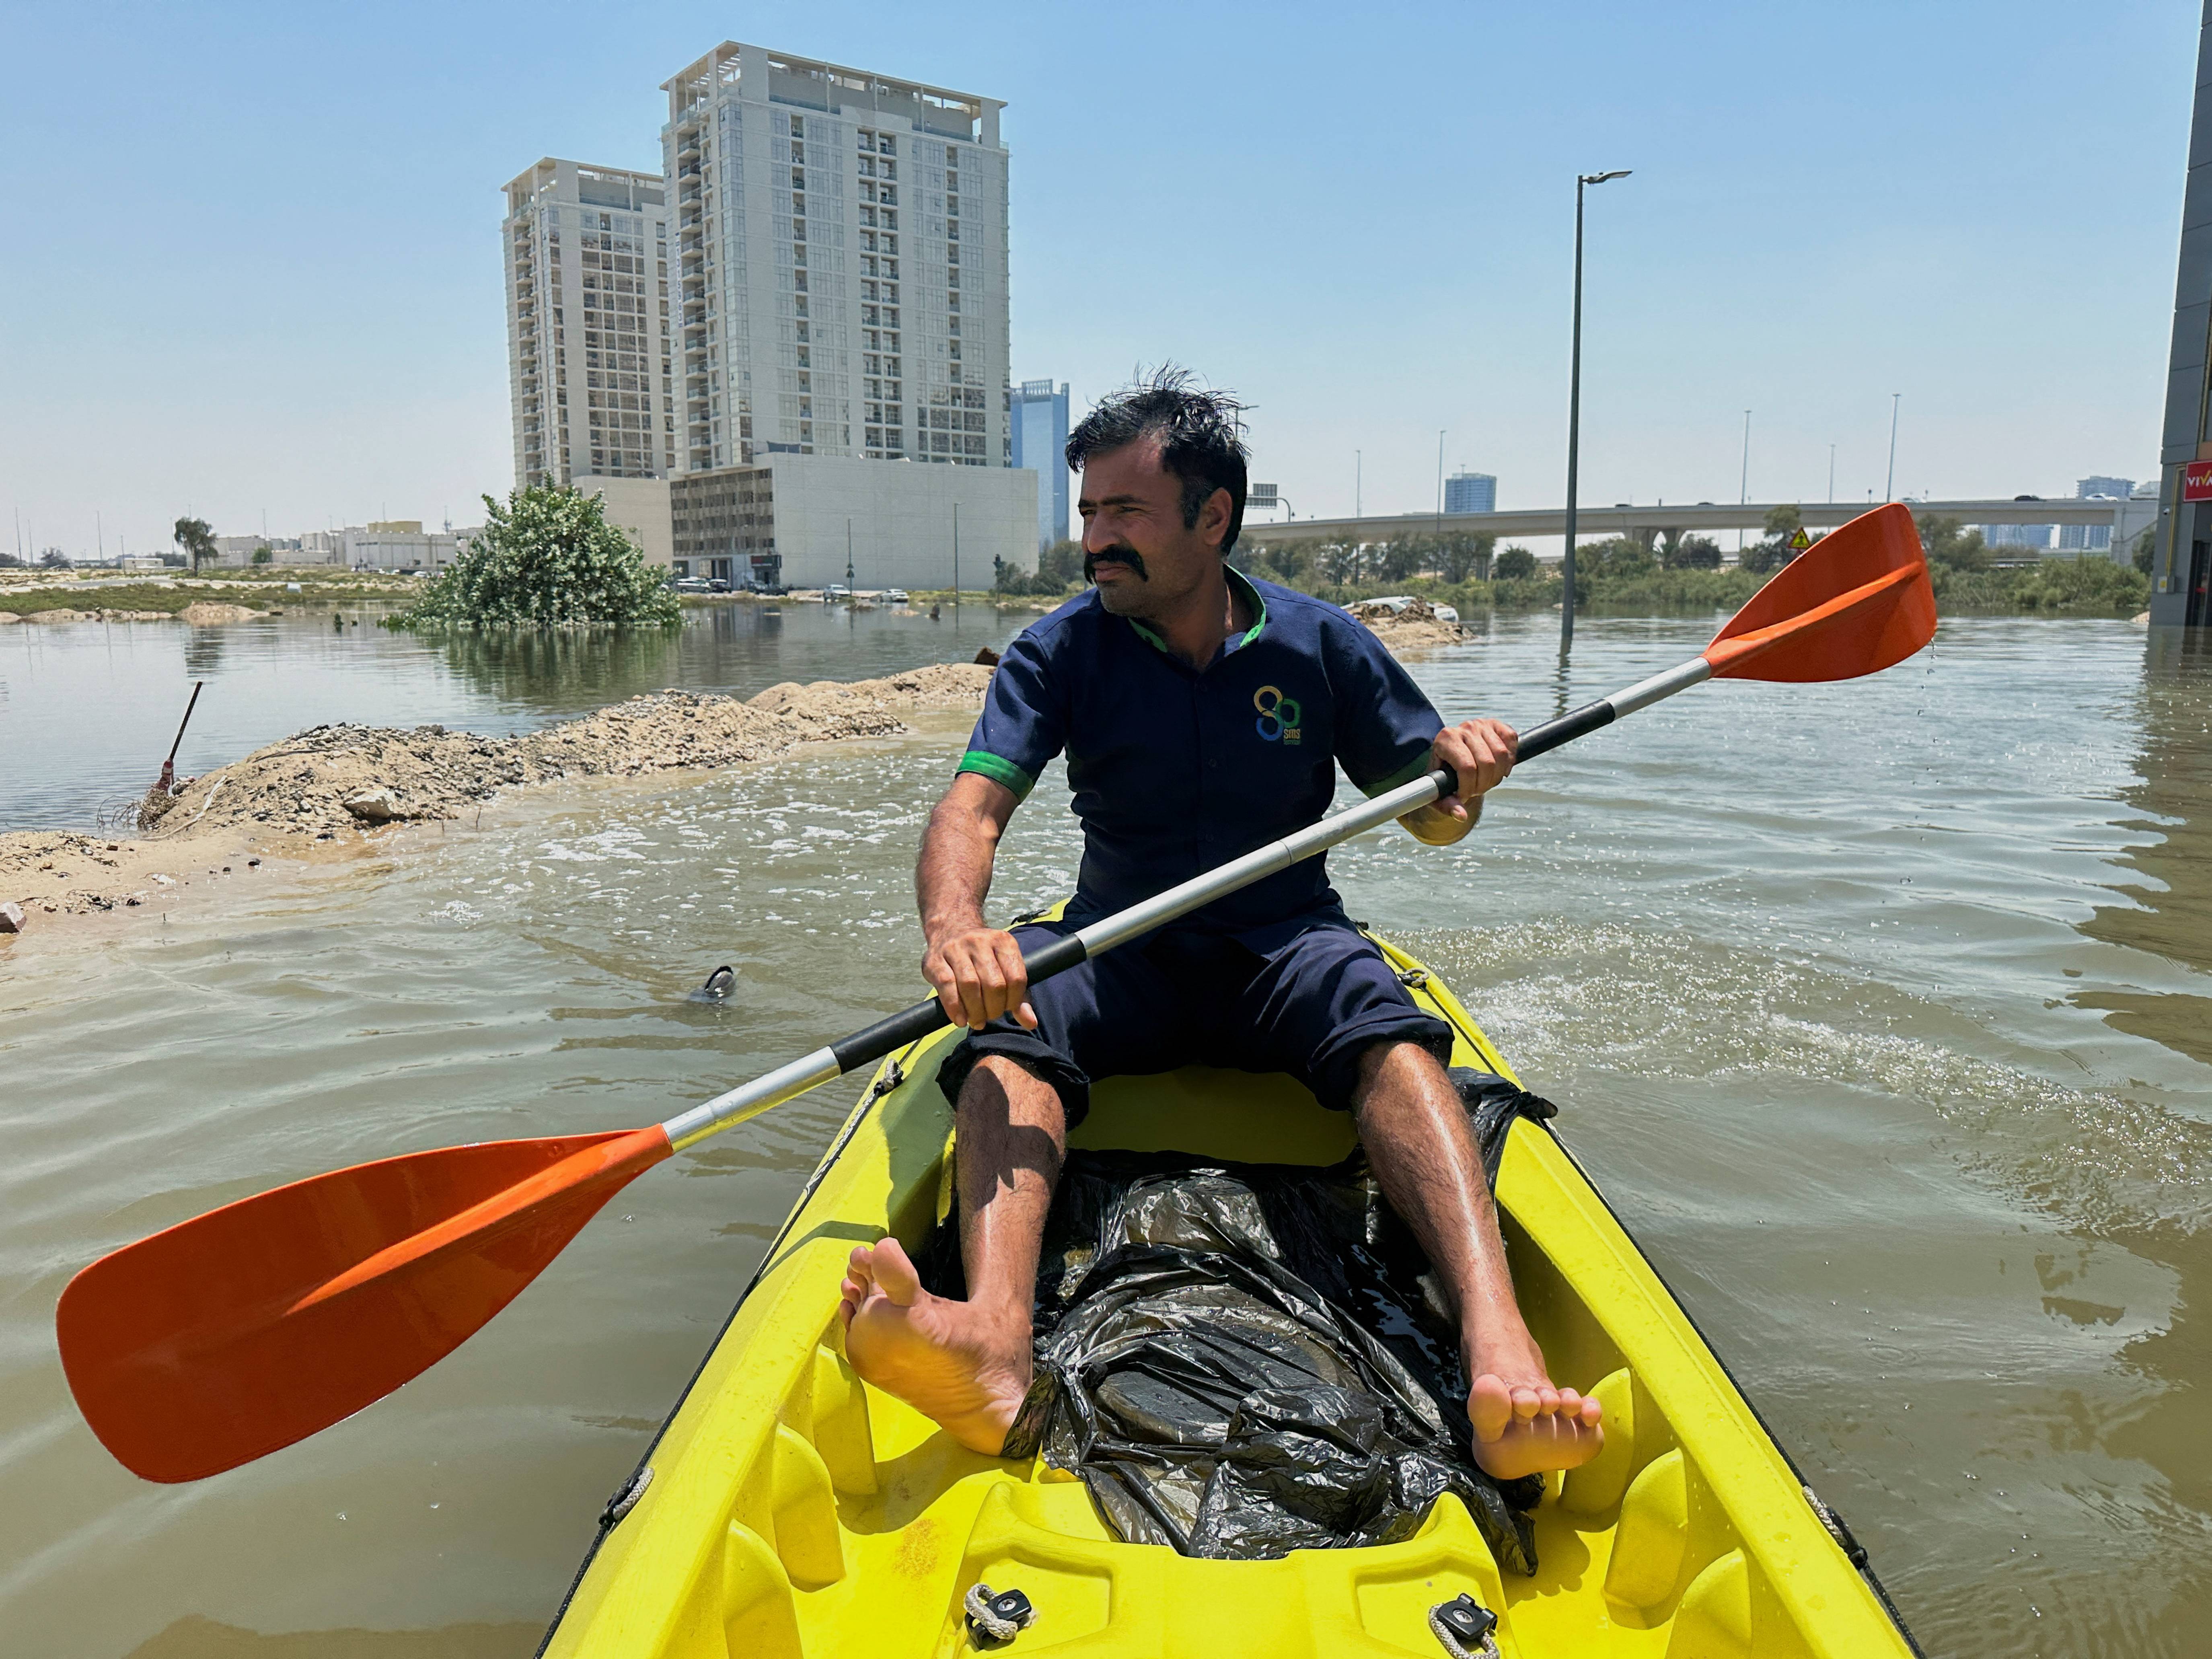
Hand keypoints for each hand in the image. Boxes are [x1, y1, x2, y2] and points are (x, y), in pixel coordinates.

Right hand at [922, 923, 1037, 1030]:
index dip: (1013, 1001)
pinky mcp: (935, 960)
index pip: (1016, 978)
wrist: (950, 931)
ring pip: (970, 985)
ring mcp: (956, 948)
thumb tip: (1031, 1023)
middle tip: (989, 1017)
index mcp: (1003, 941)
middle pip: (994, 984)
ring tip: (976, 1021)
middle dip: (993, 1008)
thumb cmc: (982, 958)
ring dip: (975, 1011)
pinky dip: (954, 1007)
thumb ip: (1020, 997)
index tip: (1007, 1009)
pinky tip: (960, 1019)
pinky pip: (947, 986)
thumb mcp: (1005, 970)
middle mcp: (980, 941)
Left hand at [1433, 718, 1516, 821]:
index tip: (1464, 796)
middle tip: (1476, 790)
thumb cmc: (1443, 778)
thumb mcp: (1440, 793)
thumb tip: (1461, 815)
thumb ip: (1448, 805)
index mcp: (1445, 740)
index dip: (1470, 787)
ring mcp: (1481, 724)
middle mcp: (1464, 728)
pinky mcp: (1496, 724)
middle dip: (1484, 784)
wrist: (1450, 759)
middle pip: (1487, 763)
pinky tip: (1500, 769)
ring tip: (1486, 781)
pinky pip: (1512, 738)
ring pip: (1501, 754)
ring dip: (1497, 774)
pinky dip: (1510, 758)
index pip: (1467, 768)